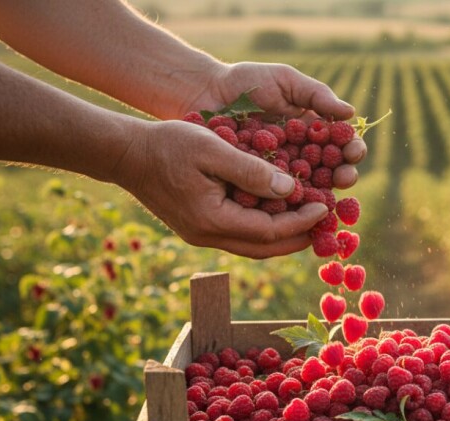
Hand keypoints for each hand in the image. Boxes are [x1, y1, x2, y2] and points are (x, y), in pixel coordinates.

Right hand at [115, 119, 328, 258]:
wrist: (125, 153)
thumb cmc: (168, 144)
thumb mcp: (213, 148)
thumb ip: (251, 170)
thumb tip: (289, 189)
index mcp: (212, 221)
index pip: (269, 232)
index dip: (301, 222)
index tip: (324, 207)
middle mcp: (207, 236)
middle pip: (264, 249)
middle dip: (297, 238)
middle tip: (324, 224)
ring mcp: (201, 234)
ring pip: (251, 246)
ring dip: (281, 236)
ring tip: (308, 221)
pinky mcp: (198, 227)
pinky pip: (238, 234)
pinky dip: (262, 228)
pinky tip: (277, 212)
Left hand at [185, 62, 366, 188]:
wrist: (205, 93)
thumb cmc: (247, 82)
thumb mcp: (284, 80)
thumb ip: (316, 94)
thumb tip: (350, 113)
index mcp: (315, 132)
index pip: (343, 145)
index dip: (352, 150)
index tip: (354, 152)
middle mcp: (303, 156)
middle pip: (332, 172)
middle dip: (343, 176)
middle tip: (344, 177)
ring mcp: (281, 173)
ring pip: (309, 190)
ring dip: (320, 195)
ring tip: (324, 194)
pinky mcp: (258, 186)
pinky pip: (276, 199)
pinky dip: (287, 204)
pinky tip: (294, 206)